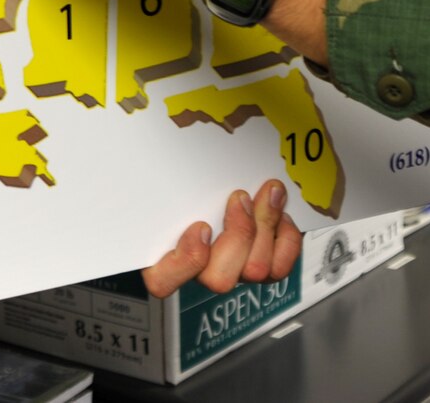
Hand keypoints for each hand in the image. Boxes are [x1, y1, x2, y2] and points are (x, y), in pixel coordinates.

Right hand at [143, 180, 303, 296]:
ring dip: (266, 227)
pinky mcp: (263, 264)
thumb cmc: (186, 180)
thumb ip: (155, 176)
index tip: (201, 225)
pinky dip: (286, 238)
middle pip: (220, 279)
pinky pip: (281, 267)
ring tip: (268, 194)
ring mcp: (234, 269)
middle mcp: (201, 269)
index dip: (187, 259)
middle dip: (238, 235)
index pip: (163, 281)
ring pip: (255, 271)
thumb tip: (143, 149)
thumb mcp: (166, 177)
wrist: (229, 183)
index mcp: (164, 254)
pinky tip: (280, 214)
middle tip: (240, 198)